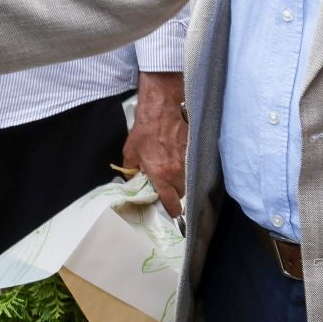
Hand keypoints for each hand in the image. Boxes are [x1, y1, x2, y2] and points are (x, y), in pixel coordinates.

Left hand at [125, 71, 188, 216]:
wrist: (162, 109)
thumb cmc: (144, 131)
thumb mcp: (130, 152)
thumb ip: (131, 170)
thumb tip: (132, 178)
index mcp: (161, 176)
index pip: (172, 203)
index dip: (171, 211)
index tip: (169, 212)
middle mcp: (177, 172)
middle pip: (181, 193)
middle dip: (174, 193)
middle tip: (164, 187)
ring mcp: (187, 161)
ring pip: (186, 179)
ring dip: (179, 180)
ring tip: (169, 172)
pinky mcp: (192, 150)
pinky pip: (189, 165)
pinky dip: (183, 166)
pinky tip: (174, 158)